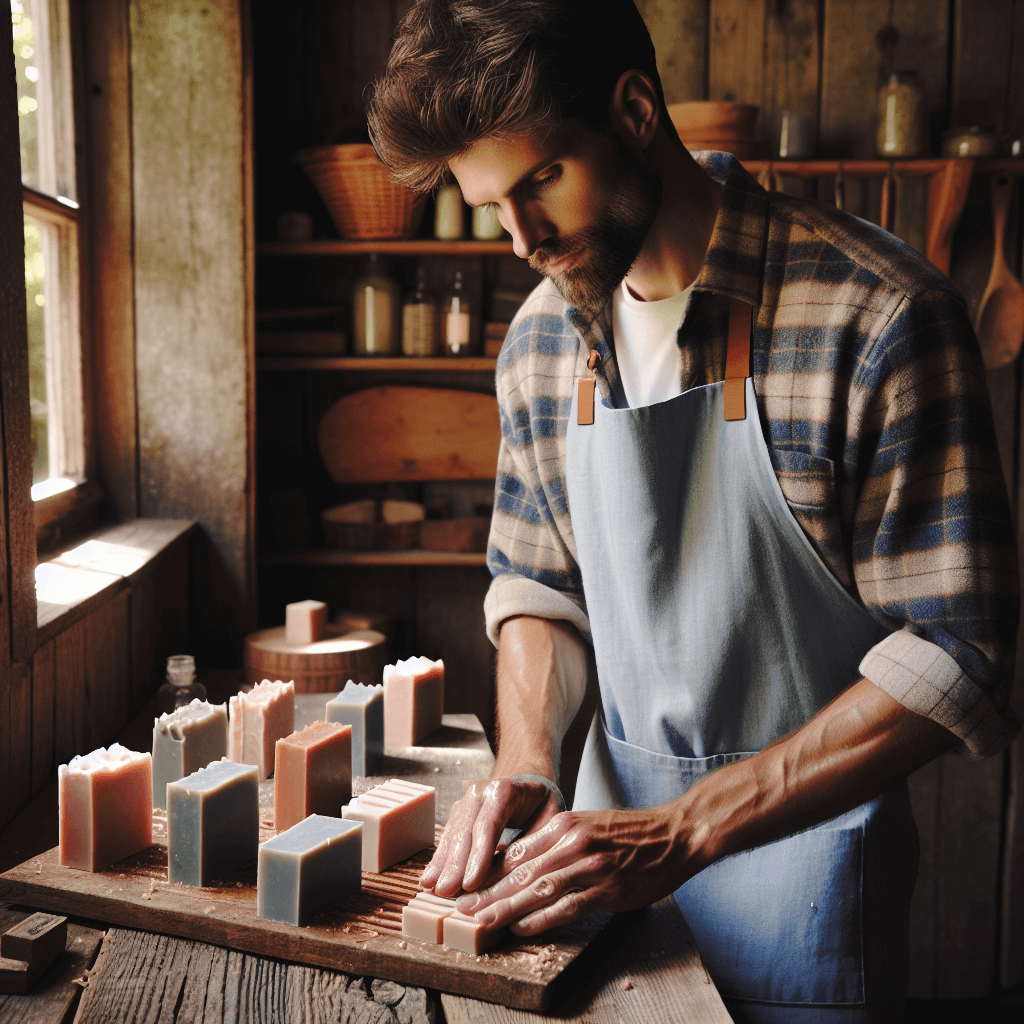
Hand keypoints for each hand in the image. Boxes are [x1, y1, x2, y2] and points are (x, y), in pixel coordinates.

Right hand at [419, 776, 562, 896]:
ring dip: (442, 863)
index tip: (470, 884)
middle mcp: (481, 791)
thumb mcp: (550, 819)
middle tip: (445, 892)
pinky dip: (439, 857)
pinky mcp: (459, 810)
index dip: (478, 856)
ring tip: (431, 888)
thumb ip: (536, 844)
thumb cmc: (542, 805)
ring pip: (453, 833)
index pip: (489, 826)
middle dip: (454, 864)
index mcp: (505, 790)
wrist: (530, 781)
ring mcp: (467, 800)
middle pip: (465, 831)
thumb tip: (521, 877)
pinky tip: (431, 876)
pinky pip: (448, 835)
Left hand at [453, 805, 690, 936]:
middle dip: (487, 892)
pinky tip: (522, 927)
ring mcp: (590, 865)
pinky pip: (568, 905)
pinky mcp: (607, 888)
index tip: (466, 887)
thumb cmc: (629, 835)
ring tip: (481, 921)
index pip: (517, 851)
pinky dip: (542, 918)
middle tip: (460, 909)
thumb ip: (555, 844)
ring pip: (538, 888)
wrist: (673, 834)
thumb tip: (520, 864)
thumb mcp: (586, 826)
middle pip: (521, 871)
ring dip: (506, 907)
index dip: (488, 872)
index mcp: (564, 824)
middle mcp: (572, 842)